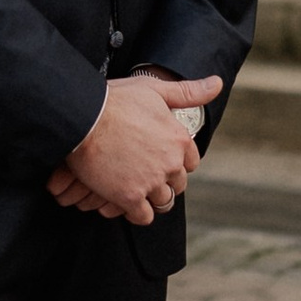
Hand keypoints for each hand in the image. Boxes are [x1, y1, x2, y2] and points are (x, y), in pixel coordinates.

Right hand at [47, 70, 220, 224]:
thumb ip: (188, 92)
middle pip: (178, 185)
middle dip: (164, 182)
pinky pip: (143, 216)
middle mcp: (170, 163)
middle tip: (144, 175)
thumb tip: (217, 83)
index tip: (160, 159)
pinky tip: (124, 202)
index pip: (190, 162)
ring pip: (163, 202)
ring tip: (135, 190)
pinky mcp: (130, 197)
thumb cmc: (114, 100)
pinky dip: (136, 213)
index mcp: (179, 139)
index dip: (176, 162)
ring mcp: (151, 182)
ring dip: (151, 198)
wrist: (83, 117)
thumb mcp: (154, 89)